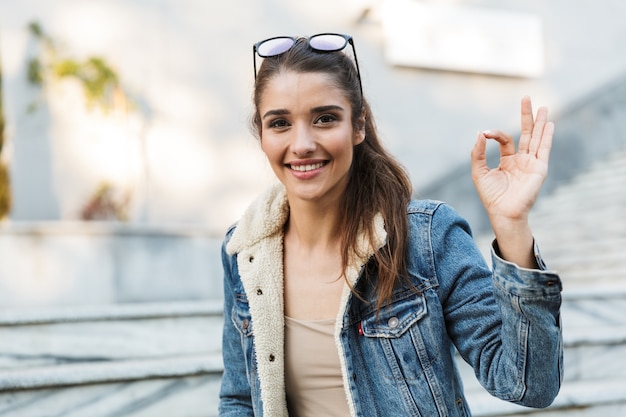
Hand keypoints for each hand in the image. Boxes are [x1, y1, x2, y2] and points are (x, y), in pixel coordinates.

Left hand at [471, 96, 553, 224]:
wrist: (503, 212)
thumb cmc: (491, 196)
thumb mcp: (479, 171)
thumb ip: (478, 152)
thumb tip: (480, 132)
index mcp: (508, 161)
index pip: (506, 139)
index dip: (495, 134)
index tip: (485, 133)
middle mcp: (522, 160)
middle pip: (527, 133)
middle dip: (527, 116)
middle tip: (526, 97)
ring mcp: (532, 164)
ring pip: (537, 138)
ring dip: (540, 122)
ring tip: (543, 107)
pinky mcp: (539, 169)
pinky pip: (544, 150)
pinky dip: (547, 137)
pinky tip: (549, 124)